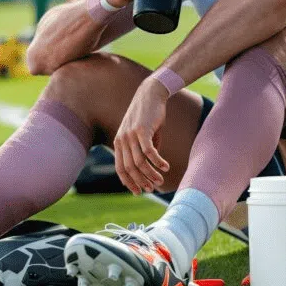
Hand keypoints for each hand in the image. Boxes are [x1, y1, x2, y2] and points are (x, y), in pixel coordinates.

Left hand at [114, 79, 171, 194]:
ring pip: (140, 163)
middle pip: (130, 168)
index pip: (120, 168)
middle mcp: (122, 140)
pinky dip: (157, 162)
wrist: (150, 94)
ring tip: (160, 180)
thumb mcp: (144, 135)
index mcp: (119, 142)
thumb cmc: (148, 115)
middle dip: (141, 181)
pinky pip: (149, 152)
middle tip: (152, 187)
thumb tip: (151, 167)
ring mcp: (130, 135)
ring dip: (151, 174)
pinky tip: (166, 167)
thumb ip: (144, 150)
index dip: (129, 182)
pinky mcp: (142, 130)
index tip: (138, 191)